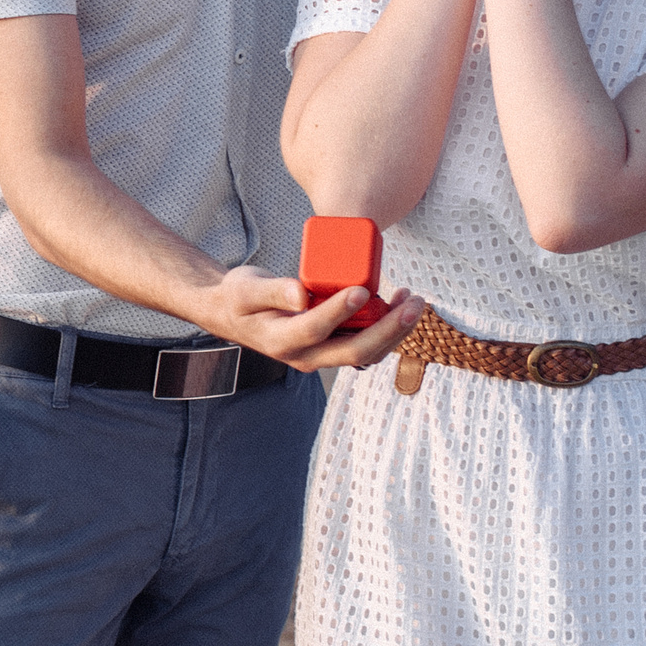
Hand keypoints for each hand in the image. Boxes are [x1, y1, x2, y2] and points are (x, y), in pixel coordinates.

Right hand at [191, 264, 425, 371]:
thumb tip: (301, 293)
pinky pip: (364, 346)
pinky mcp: (330, 348)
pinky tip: (397, 305)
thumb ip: (273, 290)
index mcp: (280, 341)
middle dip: (389, 329)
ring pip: (366, 354)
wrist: (233, 315)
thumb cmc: (239, 297)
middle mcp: (304, 357)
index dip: (339, 311)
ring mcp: (319, 357)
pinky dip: (385, 329)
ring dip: (395, 331)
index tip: (361, 289)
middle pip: (354, 352)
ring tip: (413, 301)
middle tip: (413, 302)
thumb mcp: (246, 288)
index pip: (314, 329)